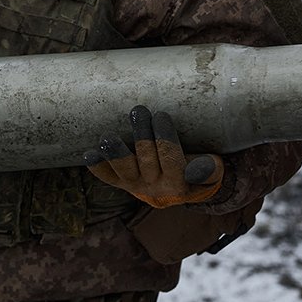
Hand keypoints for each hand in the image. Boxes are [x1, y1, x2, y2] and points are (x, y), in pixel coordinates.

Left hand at [83, 105, 223, 208]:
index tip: (161, 115)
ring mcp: (136, 186)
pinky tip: (88, 155)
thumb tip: (195, 169)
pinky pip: (108, 177)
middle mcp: (155, 187)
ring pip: (124, 170)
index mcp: (179, 184)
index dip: (165, 137)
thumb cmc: (199, 169)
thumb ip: (208, 169)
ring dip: (115, 153)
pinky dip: (98, 167)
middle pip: (146, 159)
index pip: (171, 158)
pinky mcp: (122, 183)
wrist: (183, 190)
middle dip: (141, 134)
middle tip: (138, 111)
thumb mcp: (212, 171)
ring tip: (107, 138)